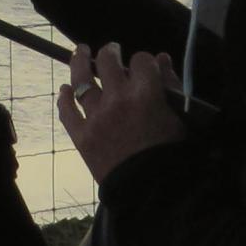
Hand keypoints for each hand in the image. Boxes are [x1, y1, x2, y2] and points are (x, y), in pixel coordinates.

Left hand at [57, 42, 186, 182]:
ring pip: (80, 79)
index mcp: (146, 94)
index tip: (144, 67)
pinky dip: (64, 98)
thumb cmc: (173, 155)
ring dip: (80, 61)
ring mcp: (96, 118)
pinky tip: (65, 89)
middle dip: (111, 52)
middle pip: (108, 61)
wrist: (153, 194)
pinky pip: (67, 112)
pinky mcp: (82, 137)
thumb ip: (171, 86)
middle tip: (112, 52)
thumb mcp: (181, 118)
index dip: (144, 61)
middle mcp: (117, 100)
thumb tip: (162, 59)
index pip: (141, 61)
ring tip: (81, 52)